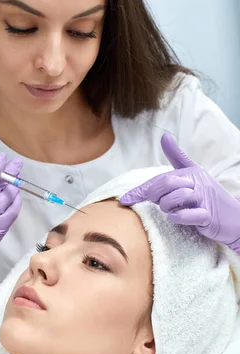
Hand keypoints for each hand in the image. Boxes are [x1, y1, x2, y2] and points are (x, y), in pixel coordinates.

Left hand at [120, 132, 239, 253]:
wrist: (233, 217)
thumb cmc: (207, 196)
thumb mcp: (193, 174)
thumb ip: (178, 157)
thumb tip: (165, 136)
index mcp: (191, 172)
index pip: (160, 178)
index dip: (141, 189)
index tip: (124, 199)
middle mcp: (197, 183)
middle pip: (166, 184)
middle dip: (155, 195)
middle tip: (157, 202)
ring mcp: (203, 199)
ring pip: (174, 199)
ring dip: (167, 207)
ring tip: (172, 210)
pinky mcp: (208, 216)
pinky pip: (186, 215)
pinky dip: (178, 217)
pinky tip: (177, 217)